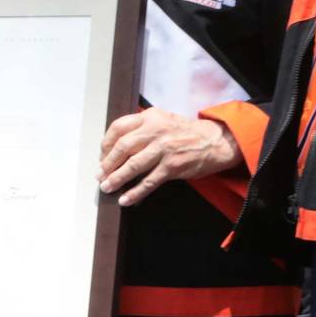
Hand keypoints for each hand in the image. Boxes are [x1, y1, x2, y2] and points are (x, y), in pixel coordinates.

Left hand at [99, 108, 240, 206]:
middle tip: (100, 175)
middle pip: (122, 147)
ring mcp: (164, 149)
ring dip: (117, 179)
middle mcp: (155, 130)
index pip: (119, 127)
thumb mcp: (163, 120)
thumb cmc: (186, 133)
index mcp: (150, 117)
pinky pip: (148, 182)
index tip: (102, 155)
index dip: (106, 144)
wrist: (216, 141)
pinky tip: (126, 199)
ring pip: (133, 166)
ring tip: (107, 187)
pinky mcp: (172, 167)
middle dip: (107, 164)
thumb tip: (118, 147)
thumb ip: (142, 128)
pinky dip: (135, 192)